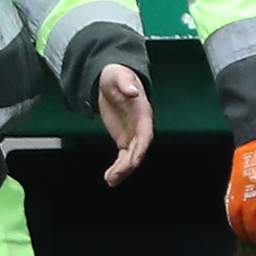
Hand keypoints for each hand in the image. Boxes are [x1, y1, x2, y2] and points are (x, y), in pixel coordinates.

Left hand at [94, 61, 154, 184]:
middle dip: (129, 163)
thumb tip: (133, 91)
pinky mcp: (124, 139)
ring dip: (122, 170)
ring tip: (110, 180)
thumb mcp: (118, 76)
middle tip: (116, 174)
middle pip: (139, 149)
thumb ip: (126, 83)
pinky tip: (109, 178)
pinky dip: (117, 168)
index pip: (145, 133)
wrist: (111, 80)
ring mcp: (133, 134)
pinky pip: (123, 157)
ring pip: (131, 157)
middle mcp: (141, 126)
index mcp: (143, 112)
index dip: (141, 147)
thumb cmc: (117, 75)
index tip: (135, 160)